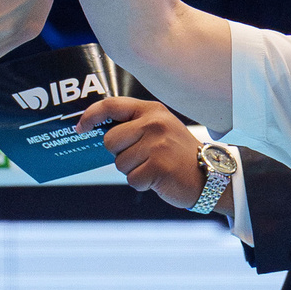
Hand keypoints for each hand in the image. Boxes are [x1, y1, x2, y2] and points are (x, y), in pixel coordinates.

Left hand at [82, 97, 207, 206]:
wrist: (210, 175)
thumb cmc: (178, 154)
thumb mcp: (161, 128)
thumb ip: (134, 125)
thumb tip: (98, 131)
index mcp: (152, 110)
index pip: (112, 105)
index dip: (91, 116)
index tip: (80, 127)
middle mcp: (154, 124)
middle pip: (110, 141)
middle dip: (119, 154)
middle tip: (142, 157)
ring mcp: (157, 145)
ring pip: (119, 163)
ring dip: (133, 171)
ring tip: (154, 167)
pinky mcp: (159, 166)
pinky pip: (132, 179)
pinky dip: (142, 184)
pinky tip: (159, 178)